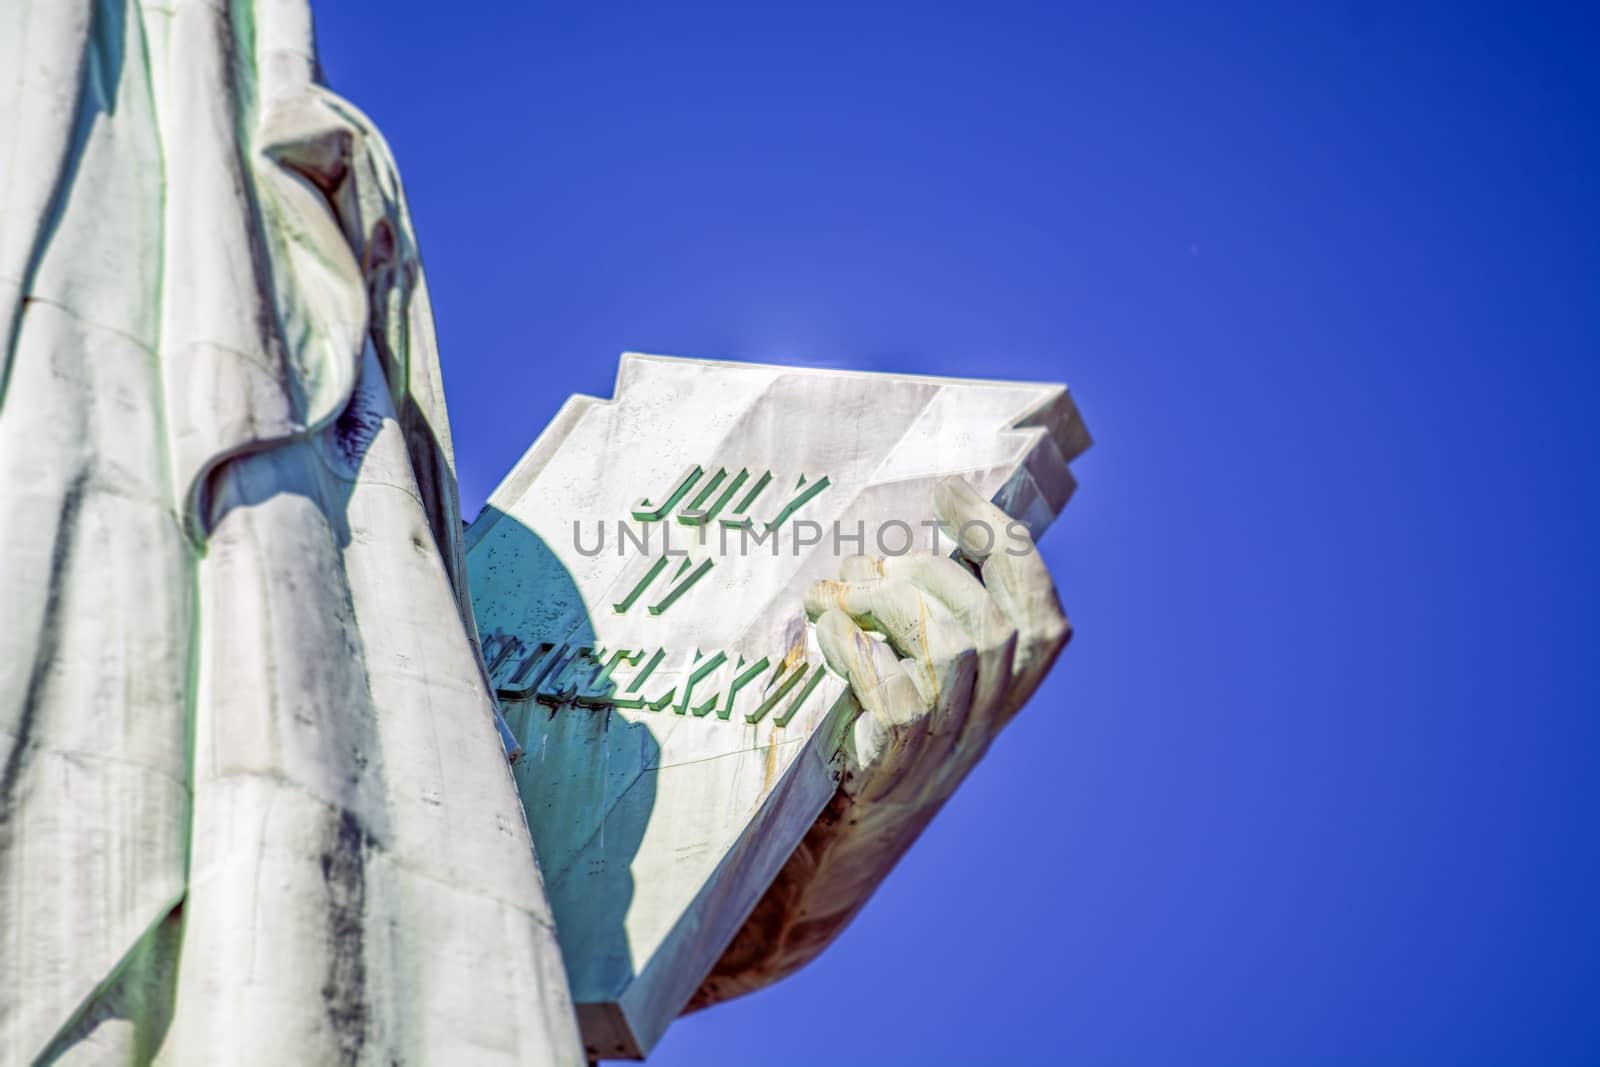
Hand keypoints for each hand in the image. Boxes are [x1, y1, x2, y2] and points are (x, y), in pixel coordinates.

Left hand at [687, 476, 1069, 1009]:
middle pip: (993, 627)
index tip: (954, 491)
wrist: (832, 855)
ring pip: (955, 653)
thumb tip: (903, 546)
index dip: (1009, 549)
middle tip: (876, 560)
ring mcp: (941, 753)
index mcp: (1000, 701)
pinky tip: (828, 634)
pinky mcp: (892, 772)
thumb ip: (925, 628)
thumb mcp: (912, 684)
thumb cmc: (865, 746)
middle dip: (932, 569)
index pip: (1043, 622)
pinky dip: (861, 651)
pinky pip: (899, 699)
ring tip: (841, 595)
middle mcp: (983, 728)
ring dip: (891, 602)